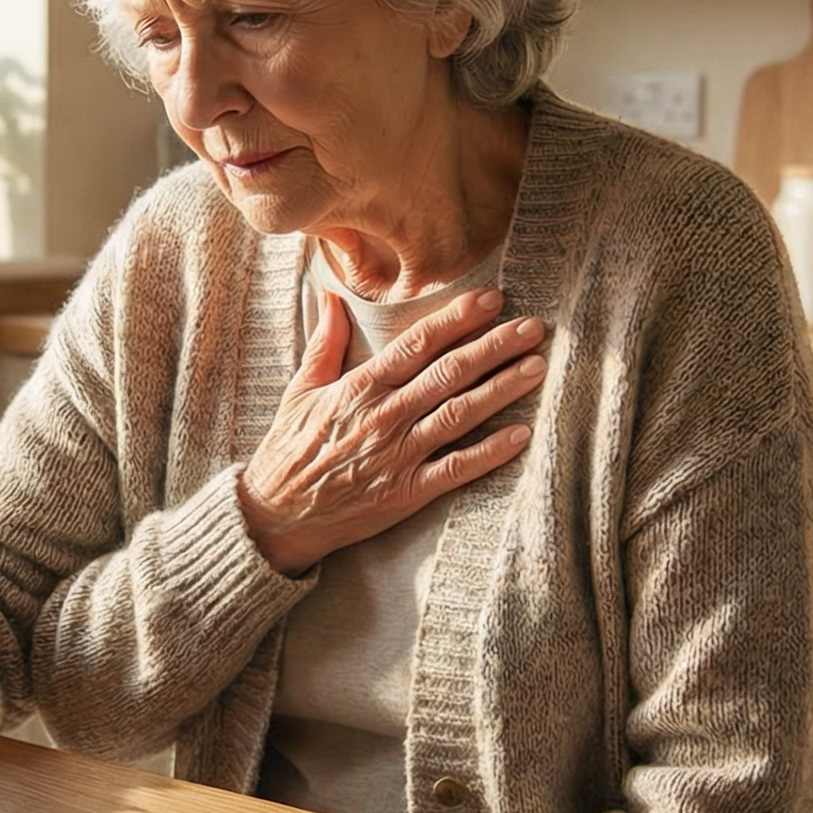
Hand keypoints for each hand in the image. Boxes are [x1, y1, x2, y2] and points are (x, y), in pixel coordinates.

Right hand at [239, 286, 545, 574]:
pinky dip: (489, 453)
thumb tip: (331, 295)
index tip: (490, 299)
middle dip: (494, 347)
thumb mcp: (300, 391)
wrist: (276, 517)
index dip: (456, 319)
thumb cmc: (289, 450)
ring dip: (500, 390)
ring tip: (536, 368)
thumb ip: (324, 343)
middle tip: (533, 327)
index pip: (416, 344)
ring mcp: (396, 456)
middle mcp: (382, 416)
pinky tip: (520, 435)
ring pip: (458, 415)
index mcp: (358, 387)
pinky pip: (454, 470)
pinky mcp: (405, 494)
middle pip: (447, 374)